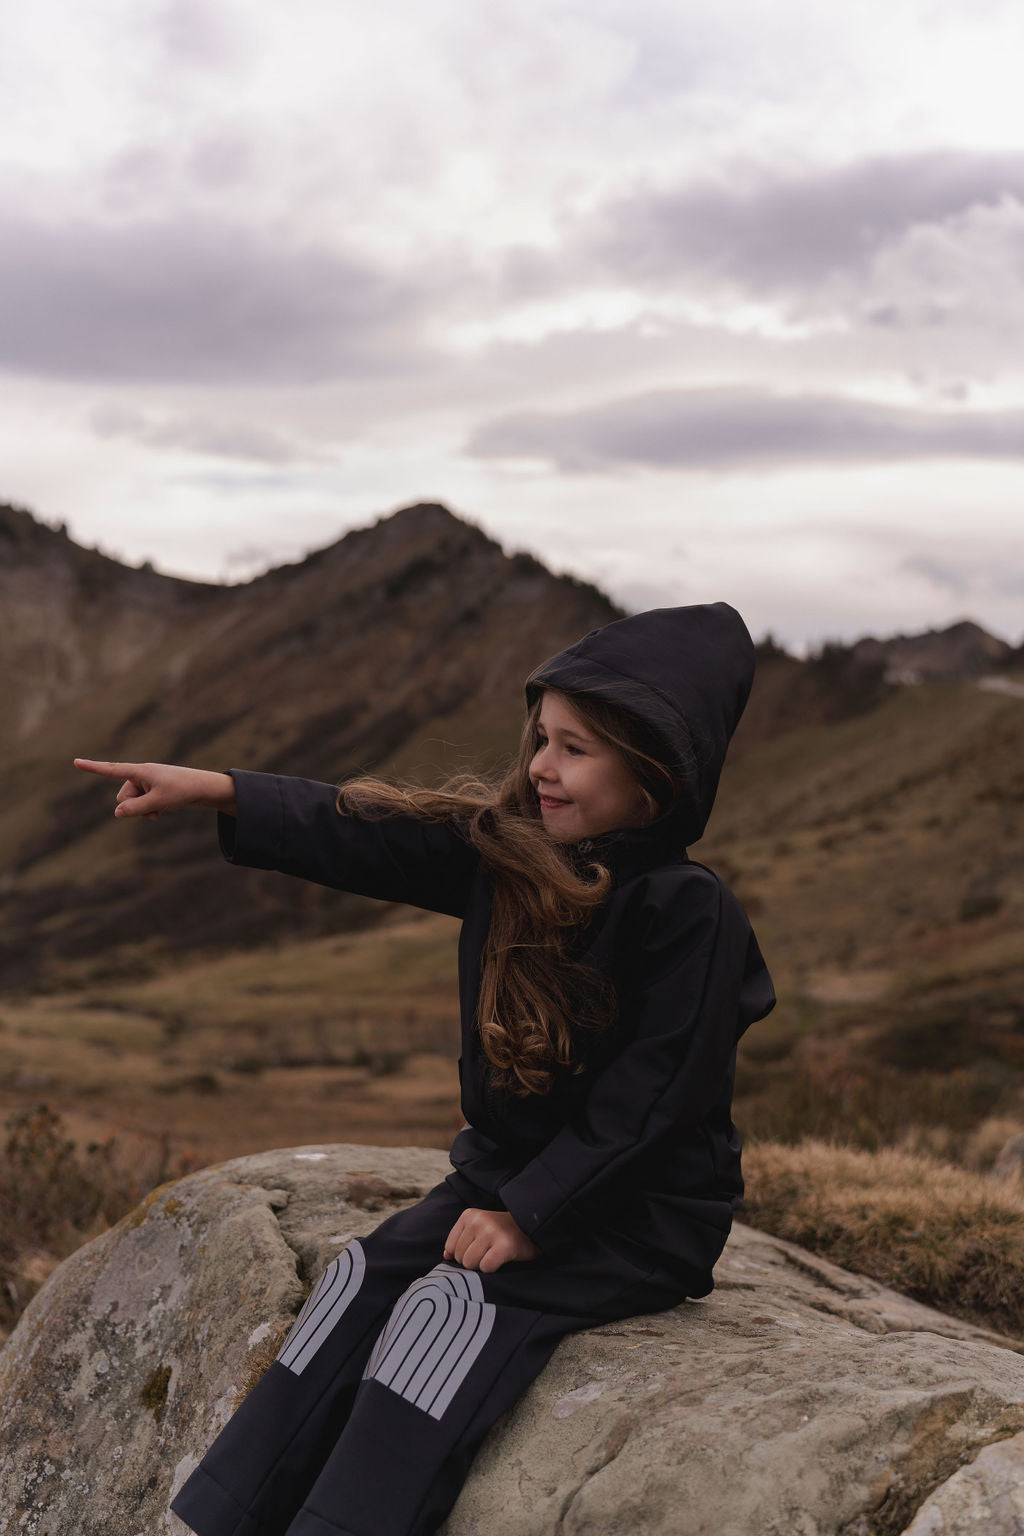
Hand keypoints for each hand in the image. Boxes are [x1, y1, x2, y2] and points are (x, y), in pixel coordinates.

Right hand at [72, 760, 235, 819]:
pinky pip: (142, 803)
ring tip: (161, 809)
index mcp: (140, 771)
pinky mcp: (152, 789)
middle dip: (134, 807)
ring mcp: (146, 782)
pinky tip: (163, 810)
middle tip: (155, 808)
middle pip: (123, 796)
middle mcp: (140, 775)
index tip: (75, 761)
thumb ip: (136, 808)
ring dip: (143, 810)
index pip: (111, 770)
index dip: (93, 767)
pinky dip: (149, 809)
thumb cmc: (181, 791)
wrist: (203, 788)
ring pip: (132, 802)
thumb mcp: (158, 802)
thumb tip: (117, 813)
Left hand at [443, 1209, 540, 1272]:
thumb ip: (460, 1240)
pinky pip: (486, 1268)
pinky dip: (493, 1268)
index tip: (479, 1248)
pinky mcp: (504, 1246)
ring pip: (471, 1263)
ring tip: (495, 1255)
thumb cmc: (502, 1232)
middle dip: (473, 1260)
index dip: (463, 1254)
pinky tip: (502, 1259)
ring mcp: (491, 1232)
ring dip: (482, 1265)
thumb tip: (446, 1256)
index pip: (451, 1247)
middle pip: (460, 1257)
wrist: (532, 1228)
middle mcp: (478, 1220)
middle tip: (489, 1252)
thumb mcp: (478, 1229)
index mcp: (469, 1215)